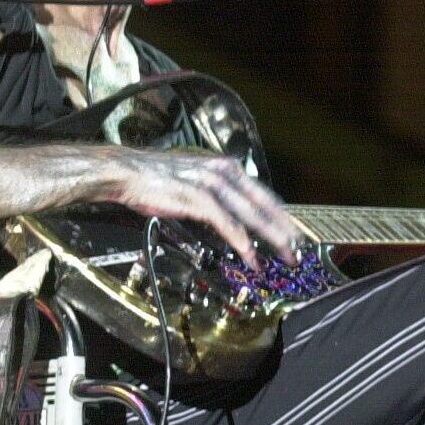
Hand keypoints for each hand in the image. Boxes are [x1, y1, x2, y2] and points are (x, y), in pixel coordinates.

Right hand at [105, 147, 298, 264]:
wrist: (127, 172)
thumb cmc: (156, 179)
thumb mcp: (196, 181)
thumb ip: (218, 196)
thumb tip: (234, 216)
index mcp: (226, 168)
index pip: (264, 194)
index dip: (282, 216)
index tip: (294, 233)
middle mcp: (223, 172)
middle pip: (264, 206)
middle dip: (285, 231)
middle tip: (298, 252)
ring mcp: (211, 184)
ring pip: (251, 215)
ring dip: (271, 239)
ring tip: (283, 257)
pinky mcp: (198, 198)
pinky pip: (227, 224)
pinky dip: (242, 242)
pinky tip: (251, 256)